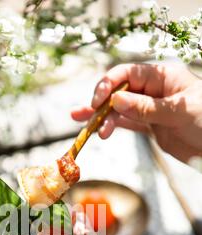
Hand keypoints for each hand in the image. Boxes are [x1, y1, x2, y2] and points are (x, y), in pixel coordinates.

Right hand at [72, 63, 201, 161]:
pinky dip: (112, 126)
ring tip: (87, 128)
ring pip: (119, 109)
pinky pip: (126, 123)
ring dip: (102, 118)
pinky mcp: (150, 126)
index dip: (109, 85)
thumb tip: (116, 101)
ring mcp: (150, 108)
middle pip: (119, 92)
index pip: (128, 74)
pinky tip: (97, 130)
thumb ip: (146, 107)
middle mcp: (153, 91)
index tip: (98, 101)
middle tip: (89, 117)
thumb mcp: (178, 112)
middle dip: (101, 104)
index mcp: (162, 77)